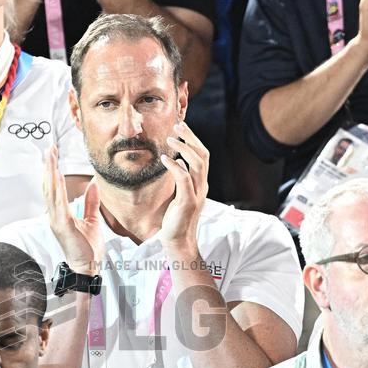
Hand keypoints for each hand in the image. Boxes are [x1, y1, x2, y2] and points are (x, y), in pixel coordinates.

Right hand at [44, 147, 102, 274]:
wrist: (88, 268)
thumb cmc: (88, 248)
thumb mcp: (92, 220)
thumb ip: (90, 202)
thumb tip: (93, 184)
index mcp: (60, 215)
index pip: (54, 189)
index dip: (52, 172)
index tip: (53, 155)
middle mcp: (54, 216)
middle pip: (49, 187)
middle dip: (49, 167)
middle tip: (49, 149)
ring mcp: (56, 221)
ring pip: (51, 193)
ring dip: (51, 173)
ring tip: (51, 157)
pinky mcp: (63, 227)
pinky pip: (59, 205)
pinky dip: (57, 190)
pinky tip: (57, 177)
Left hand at [159, 121, 208, 256]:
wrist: (178, 241)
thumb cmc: (175, 219)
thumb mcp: (179, 195)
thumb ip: (181, 179)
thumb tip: (177, 162)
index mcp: (201, 184)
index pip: (202, 156)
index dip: (193, 140)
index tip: (181, 129)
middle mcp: (202, 187)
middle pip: (203, 155)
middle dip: (191, 138)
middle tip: (178, 125)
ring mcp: (197, 194)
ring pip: (197, 164)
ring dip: (183, 148)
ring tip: (170, 139)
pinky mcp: (188, 202)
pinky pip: (184, 179)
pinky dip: (175, 166)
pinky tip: (165, 159)